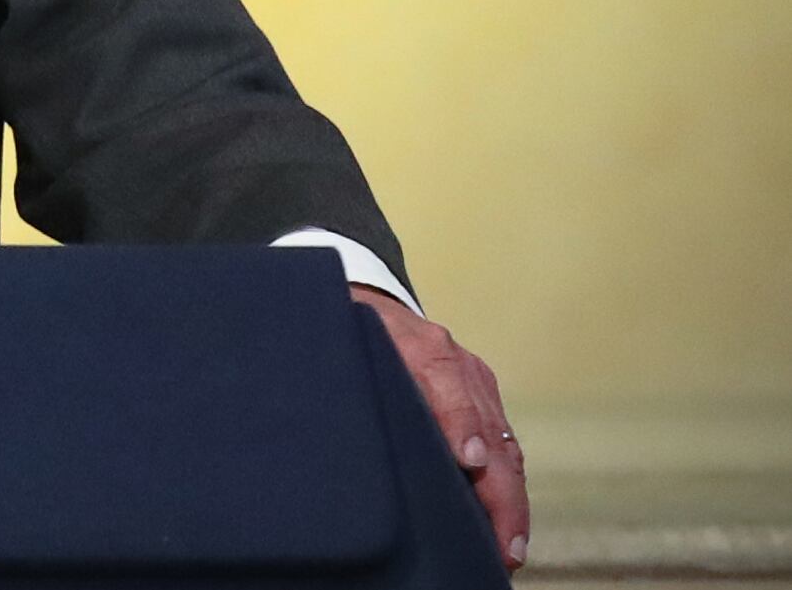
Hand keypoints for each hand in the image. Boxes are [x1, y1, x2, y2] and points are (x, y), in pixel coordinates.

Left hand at [353, 287, 527, 570]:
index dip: (460, 423)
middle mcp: (457, 364)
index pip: (448, 385)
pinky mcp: (485, 396)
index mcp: (419, 347)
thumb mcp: (345, 348)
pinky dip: (509, 486)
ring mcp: (477, 381)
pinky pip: (505, 445)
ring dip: (511, 500)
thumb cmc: (349, 333)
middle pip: (489, 431)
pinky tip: (507, 523)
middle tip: (503, 544)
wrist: (372, 302)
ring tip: (510, 548)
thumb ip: (351, 382)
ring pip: (505, 446)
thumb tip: (339, 433)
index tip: (469, 461)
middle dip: (500, 491)